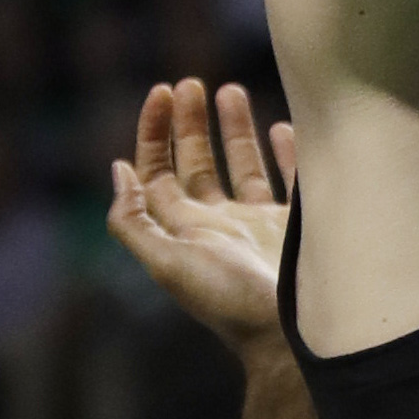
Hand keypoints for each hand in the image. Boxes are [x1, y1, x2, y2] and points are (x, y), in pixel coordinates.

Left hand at [107, 78, 298, 360]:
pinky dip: (288, 154)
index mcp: (185, 230)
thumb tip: (119, 171)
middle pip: (196, 163)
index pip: (158, 171)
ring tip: (230, 89)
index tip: (162, 93)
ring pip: (242, 166)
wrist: (294, 335)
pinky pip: (292, 181)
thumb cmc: (230, 301)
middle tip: (190, 83)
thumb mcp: (168, 263)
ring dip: (234, 129)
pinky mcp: (300, 227)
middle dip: (190, 123)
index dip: (154, 133)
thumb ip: (135, 221)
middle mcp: (220, 224)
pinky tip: (284, 127)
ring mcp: (261, 225)